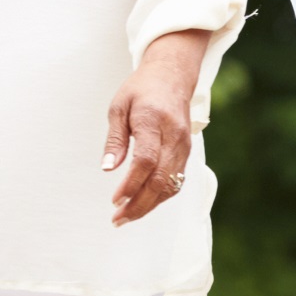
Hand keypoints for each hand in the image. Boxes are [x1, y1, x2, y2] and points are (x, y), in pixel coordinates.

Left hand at [106, 30, 207, 225]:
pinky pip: (176, 180)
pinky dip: (160, 196)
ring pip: (170, 184)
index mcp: (153, 120)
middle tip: (118, 219)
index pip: (145, 160)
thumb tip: (108, 168)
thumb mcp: (118, 107)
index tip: (115, 201)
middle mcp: (173, 135)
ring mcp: (184, 144)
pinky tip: (144, 203)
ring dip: (149, 205)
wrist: (172, 76)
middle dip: (139, 204)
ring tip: (127, 216)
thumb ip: (115, 139)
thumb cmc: (141, 89)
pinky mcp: (187, 151)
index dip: (131, 185)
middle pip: (160, 178)